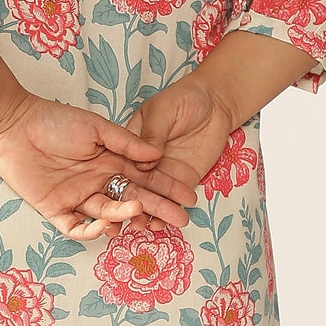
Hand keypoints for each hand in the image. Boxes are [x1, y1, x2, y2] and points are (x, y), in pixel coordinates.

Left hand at [0, 93, 198, 242]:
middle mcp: (98, 183)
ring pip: (108, 214)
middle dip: (157, 209)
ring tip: (139, 210)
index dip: (166, 189)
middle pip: (132, 200)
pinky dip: (91, 231)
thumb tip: (157, 154)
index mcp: (110, 163)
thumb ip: (125, 143)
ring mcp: (77, 198)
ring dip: (125, 215)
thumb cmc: (55, 121)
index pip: (144, 179)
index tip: (188, 197)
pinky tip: (105, 226)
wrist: (14, 125)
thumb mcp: (95, 128)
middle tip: (180, 219)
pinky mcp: (55, 210)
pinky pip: (76, 228)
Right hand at [123, 78, 238, 227]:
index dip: (112, 181)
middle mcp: (143, 161)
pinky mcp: (183, 180)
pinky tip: (161, 224)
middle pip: (133, 185)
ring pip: (151, 197)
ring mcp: (163, 172)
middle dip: (127, 204)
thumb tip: (144, 162)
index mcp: (131, 142)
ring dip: (146, 213)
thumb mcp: (163, 110)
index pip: (118, 164)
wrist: (217, 104)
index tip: (109, 198)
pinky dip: (166, 213)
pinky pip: (173, 200)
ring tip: (143, 227)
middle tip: (124, 221)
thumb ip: (153, 134)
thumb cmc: (184, 99)